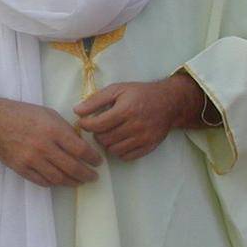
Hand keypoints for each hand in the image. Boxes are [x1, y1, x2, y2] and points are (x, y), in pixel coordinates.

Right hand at [0, 97, 101, 185]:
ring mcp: (32, 159)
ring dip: (73, 182)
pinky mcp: (22, 168)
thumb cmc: (24, 114)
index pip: (81, 150)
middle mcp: (44, 146)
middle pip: (73, 167)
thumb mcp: (48, 114)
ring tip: (80, 181)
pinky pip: (43, 181)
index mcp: (53, 129)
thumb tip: (81, 144)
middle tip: (93, 176)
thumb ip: (65, 129)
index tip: (98, 162)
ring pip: (59, 178)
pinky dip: (55, 183)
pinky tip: (61, 180)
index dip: (93, 158)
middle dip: (87, 174)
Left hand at [73, 76, 197, 160]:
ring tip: (108, 133)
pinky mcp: (149, 147)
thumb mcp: (117, 89)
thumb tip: (77, 111)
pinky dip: (119, 151)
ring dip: (107, 143)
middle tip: (98, 127)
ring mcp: (143, 138)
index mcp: (126, 110)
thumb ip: (96, 100)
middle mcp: (135, 126)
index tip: (84, 122)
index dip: (86, 125)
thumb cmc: (140, 93)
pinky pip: (126, 156)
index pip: (98, 125)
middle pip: (104, 139)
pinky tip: (119, 140)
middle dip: (96, 134)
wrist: (169, 102)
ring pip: (113, 149)